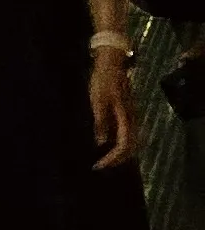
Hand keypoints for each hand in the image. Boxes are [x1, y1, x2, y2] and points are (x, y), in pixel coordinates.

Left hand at [91, 47, 137, 169]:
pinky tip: (108, 145)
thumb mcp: (98, 100)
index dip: (112, 158)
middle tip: (101, 166)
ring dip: (119, 153)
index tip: (99, 165)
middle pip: (131, 147)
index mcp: (125, 117)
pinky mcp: (127, 113)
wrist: (112, 64)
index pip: (124, 145)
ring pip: (131, 142)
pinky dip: (119, 144)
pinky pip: (127, 134)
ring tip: (105, 160)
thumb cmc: (103, 81)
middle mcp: (132, 119)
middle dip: (117, 159)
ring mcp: (131, 116)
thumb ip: (100, 122)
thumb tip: (101, 143)